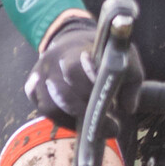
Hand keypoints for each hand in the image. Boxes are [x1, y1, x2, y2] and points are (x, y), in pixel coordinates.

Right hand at [26, 9, 141, 126]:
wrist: (75, 41)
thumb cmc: (103, 54)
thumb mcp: (124, 57)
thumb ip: (131, 79)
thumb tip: (127, 108)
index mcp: (73, 49)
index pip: (73, 70)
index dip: (89, 89)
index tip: (112, 106)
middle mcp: (51, 61)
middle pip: (60, 92)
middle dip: (85, 110)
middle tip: (108, 123)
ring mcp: (39, 75)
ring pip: (48, 106)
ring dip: (73, 119)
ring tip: (93, 124)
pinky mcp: (32, 88)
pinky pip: (43, 110)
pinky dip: (62, 120)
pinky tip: (78, 123)